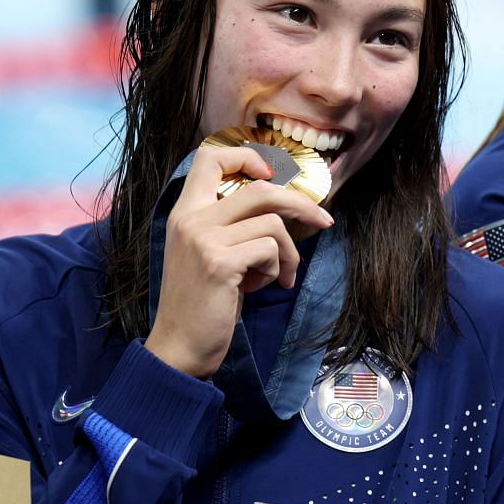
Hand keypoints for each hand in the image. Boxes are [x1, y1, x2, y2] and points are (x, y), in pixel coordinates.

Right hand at [144, 144, 334, 378]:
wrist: (180, 346)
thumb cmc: (203, 302)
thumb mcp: (210, 253)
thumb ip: (233, 226)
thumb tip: (285, 206)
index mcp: (185, 211)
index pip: (210, 157)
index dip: (247, 158)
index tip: (271, 177)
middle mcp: (191, 218)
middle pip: (261, 189)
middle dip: (301, 204)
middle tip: (323, 222)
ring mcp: (203, 239)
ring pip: (273, 224)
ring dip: (288, 253)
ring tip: (278, 276)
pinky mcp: (220, 262)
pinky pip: (271, 250)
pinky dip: (277, 270)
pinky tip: (261, 287)